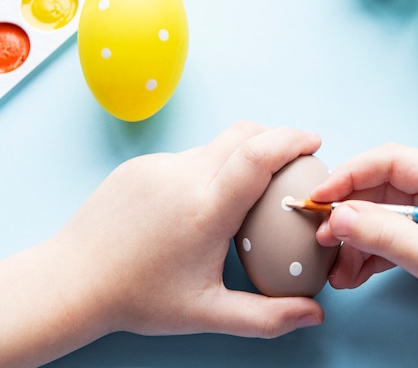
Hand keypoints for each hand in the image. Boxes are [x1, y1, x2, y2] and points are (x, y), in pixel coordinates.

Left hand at [0, 121, 323, 366]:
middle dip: (275, 138)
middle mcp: (184, 175)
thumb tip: (314, 314)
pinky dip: (207, 170)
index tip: (314, 142)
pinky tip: (196, 206)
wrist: (70, 281)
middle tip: (292, 159)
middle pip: (243, 134)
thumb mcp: (207, 313)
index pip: (259, 154)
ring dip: (239, 158)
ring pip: (214, 146)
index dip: (292, 139)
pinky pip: (186, 157)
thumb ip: (268, 317)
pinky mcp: (140, 165)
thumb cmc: (138, 299)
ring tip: (242, 195)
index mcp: (207, 207)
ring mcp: (159, 165)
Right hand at [313, 143, 417, 366]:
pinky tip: (355, 276)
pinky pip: (389, 241)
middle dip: (348, 213)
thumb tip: (339, 217)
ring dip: (355, 240)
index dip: (350, 174)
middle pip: (379, 189)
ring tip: (340, 271)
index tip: (320, 197)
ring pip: (379, 217)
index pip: (389, 160)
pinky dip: (368, 256)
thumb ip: (388, 237)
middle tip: (324, 239)